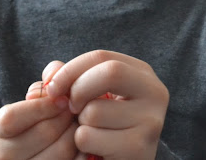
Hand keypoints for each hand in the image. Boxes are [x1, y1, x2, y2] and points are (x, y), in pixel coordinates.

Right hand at [0, 72, 77, 159]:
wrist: (45, 147)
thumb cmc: (45, 115)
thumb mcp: (40, 96)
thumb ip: (48, 80)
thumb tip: (55, 77)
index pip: (13, 116)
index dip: (42, 106)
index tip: (63, 99)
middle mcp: (4, 155)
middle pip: (44, 132)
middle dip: (68, 116)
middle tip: (77, 111)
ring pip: (63, 150)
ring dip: (78, 132)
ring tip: (80, 125)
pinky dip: (84, 152)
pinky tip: (83, 144)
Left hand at [45, 50, 169, 159]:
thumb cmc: (101, 123)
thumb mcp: (89, 94)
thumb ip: (69, 77)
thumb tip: (50, 76)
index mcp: (142, 73)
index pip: (101, 57)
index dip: (70, 69)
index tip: (51, 87)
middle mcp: (155, 92)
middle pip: (110, 73)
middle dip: (78, 89)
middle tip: (70, 108)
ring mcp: (151, 121)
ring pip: (95, 110)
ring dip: (80, 123)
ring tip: (92, 131)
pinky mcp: (139, 149)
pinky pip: (90, 137)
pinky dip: (81, 144)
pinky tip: (95, 148)